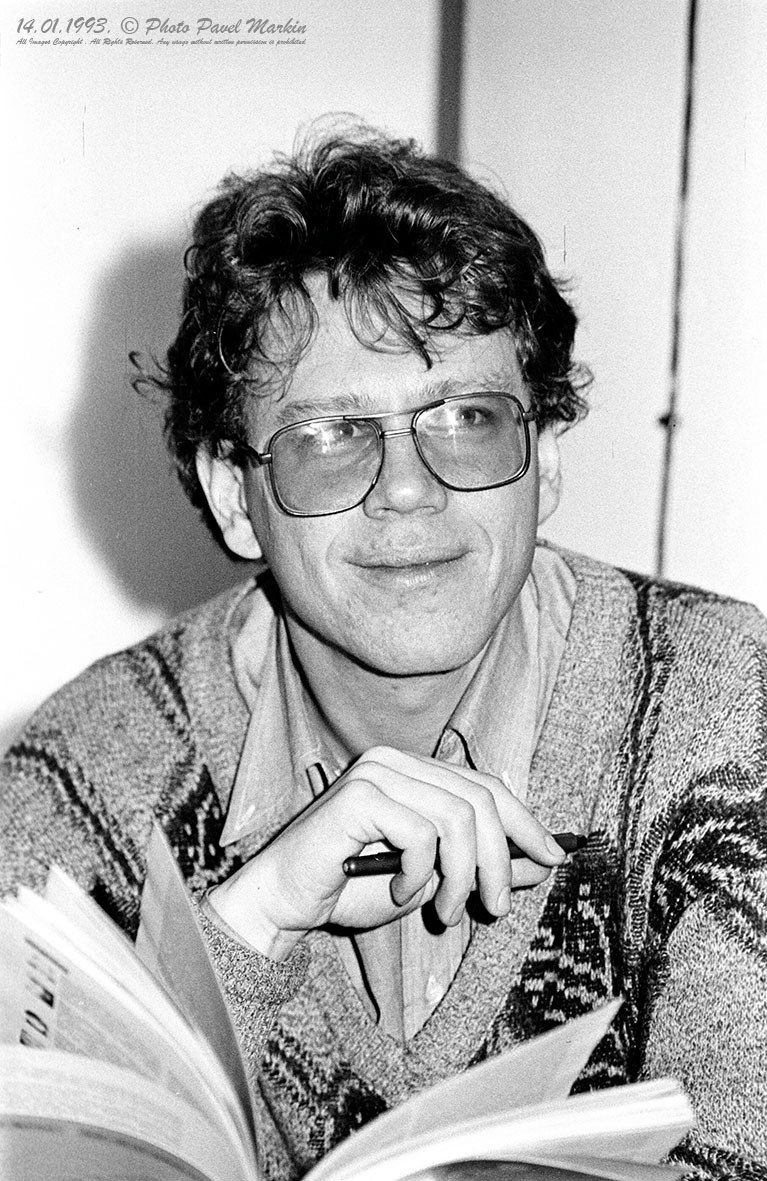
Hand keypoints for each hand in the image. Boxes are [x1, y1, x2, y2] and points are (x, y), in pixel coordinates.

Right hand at [207, 746, 564, 959]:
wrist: (283, 903)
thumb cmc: (350, 889)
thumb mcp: (431, 881)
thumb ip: (480, 865)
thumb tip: (539, 862)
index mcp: (414, 771)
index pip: (486, 785)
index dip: (525, 821)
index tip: (553, 857)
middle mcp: (396, 761)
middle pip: (480, 798)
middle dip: (501, 859)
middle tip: (497, 906)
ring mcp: (376, 772)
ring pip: (458, 818)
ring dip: (463, 876)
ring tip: (446, 912)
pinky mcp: (359, 795)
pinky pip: (421, 834)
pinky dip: (420, 875)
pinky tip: (400, 893)